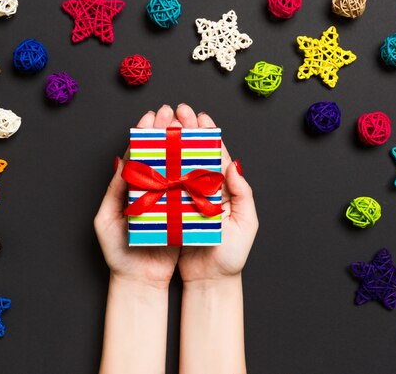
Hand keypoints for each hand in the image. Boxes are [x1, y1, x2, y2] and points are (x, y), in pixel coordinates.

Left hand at [94, 105, 181, 288]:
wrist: (139, 281)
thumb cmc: (117, 253)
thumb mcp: (107, 220)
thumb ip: (114, 191)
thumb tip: (121, 162)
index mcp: (131, 188)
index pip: (139, 155)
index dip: (146, 134)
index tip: (153, 115)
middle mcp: (151, 191)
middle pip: (160, 156)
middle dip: (166, 132)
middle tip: (172, 112)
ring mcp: (167, 201)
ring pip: (176, 168)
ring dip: (181, 146)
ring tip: (187, 125)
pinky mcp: (182, 213)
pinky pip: (189, 189)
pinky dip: (194, 171)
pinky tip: (199, 155)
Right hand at [175, 104, 258, 283]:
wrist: (209, 282)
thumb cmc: (231, 256)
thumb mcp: (245, 224)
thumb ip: (242, 193)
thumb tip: (232, 164)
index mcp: (224, 189)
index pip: (215, 155)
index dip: (206, 134)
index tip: (197, 116)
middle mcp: (204, 190)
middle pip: (194, 154)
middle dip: (186, 130)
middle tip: (175, 111)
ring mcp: (187, 199)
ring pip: (177, 166)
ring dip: (169, 144)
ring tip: (161, 125)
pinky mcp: (171, 211)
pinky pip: (164, 186)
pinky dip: (157, 169)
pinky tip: (150, 155)